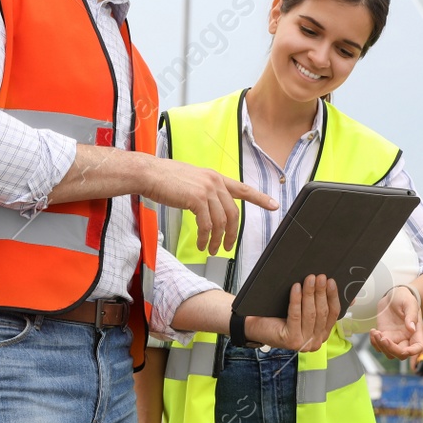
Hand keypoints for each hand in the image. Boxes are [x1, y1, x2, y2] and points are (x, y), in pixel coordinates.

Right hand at [144, 157, 277, 255]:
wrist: (149, 173)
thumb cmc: (165, 178)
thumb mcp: (191, 180)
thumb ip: (204, 190)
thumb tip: (209, 206)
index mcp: (215, 177)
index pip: (243, 188)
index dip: (260, 198)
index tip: (273, 205)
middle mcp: (214, 182)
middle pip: (233, 213)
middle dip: (232, 234)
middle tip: (227, 247)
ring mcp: (206, 190)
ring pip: (221, 221)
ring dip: (218, 240)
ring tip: (212, 249)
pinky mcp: (196, 199)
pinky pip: (207, 225)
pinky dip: (206, 238)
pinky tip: (202, 244)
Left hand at [243, 275, 339, 352]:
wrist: (256, 327)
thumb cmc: (279, 318)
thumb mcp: (302, 312)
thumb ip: (315, 304)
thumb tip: (326, 284)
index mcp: (322, 334)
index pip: (333, 314)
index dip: (332, 296)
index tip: (331, 281)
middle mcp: (315, 342)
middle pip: (322, 313)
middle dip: (321, 292)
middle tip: (320, 277)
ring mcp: (304, 343)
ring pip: (310, 314)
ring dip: (310, 294)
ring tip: (309, 279)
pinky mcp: (291, 340)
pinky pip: (295, 315)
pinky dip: (296, 300)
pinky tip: (296, 288)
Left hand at [369, 284, 422, 359]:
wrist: (393, 295)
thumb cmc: (404, 298)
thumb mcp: (410, 303)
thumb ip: (412, 315)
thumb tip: (412, 328)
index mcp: (415, 332)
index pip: (417, 347)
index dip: (411, 352)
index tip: (403, 350)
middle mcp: (406, 338)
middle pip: (401, 354)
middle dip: (391, 349)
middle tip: (383, 337)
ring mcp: (394, 338)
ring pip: (389, 353)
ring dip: (381, 346)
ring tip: (376, 332)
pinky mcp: (384, 335)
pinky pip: (379, 346)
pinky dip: (374, 342)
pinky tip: (373, 332)